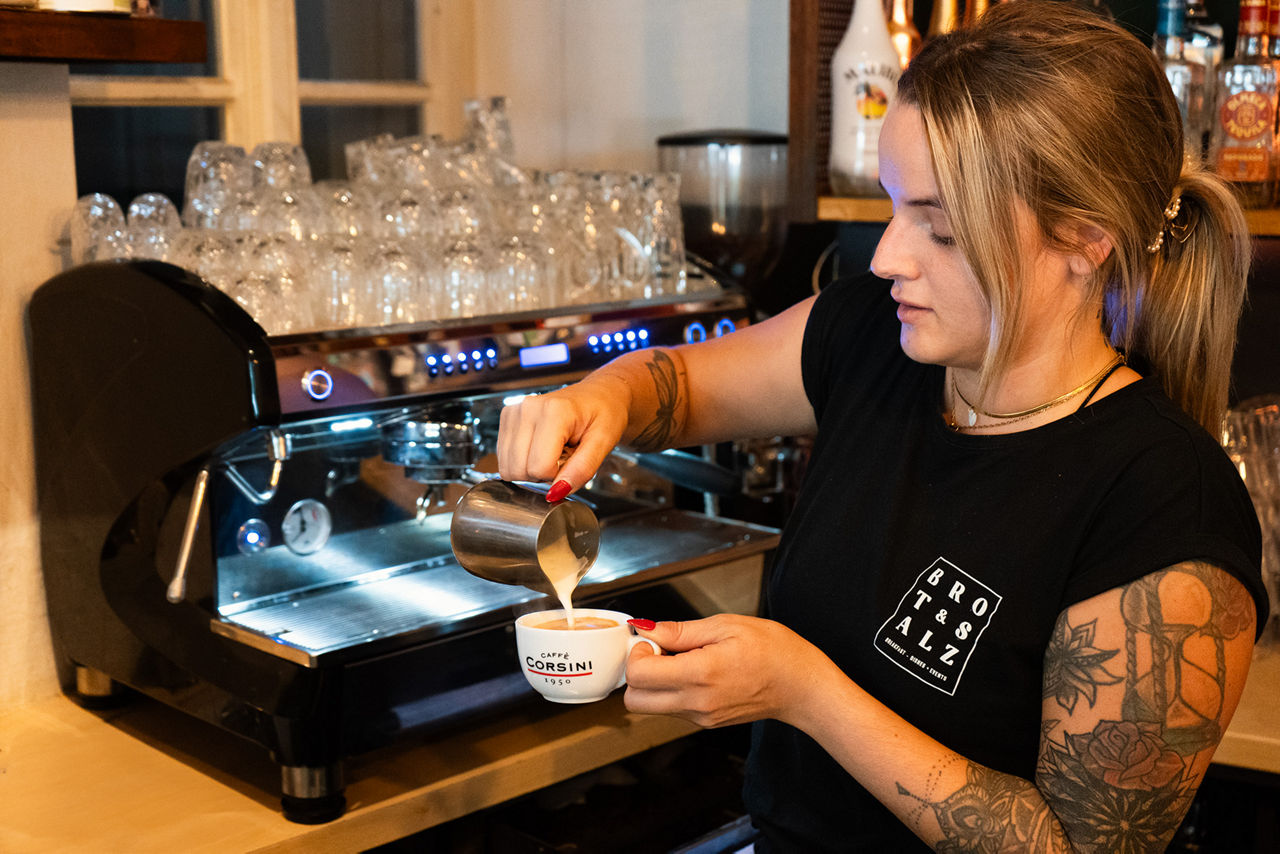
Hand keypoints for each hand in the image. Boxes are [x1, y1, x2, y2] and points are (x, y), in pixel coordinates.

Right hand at [496, 373, 630, 493]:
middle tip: (564, 456)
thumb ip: (582, 469)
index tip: (572, 460)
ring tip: (553, 451)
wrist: (600, 393)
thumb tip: (556, 493)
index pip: (539, 467)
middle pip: (520, 470)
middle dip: (543, 474)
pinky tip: (540, 447)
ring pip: (508, 467)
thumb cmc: (605, 413)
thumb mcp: (604, 442)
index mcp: (554, 412)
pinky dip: (522, 460)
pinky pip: (504, 458)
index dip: (557, 475)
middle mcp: (528, 409)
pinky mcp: (507, 417)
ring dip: (531, 468)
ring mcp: (514, 411)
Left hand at [623, 614, 835, 728]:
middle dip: (637, 672)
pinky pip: (671, 710)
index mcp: (700, 674)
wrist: (803, 687)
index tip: (653, 639)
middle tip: (660, 651)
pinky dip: (671, 691)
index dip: (638, 653)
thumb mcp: (727, 626)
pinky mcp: (706, 724)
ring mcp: (701, 718)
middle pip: (634, 701)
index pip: (638, 676)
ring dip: (654, 683)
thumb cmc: (774, 651)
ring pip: (650, 708)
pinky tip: (695, 672)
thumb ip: (681, 631)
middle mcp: (696, 703)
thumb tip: (647, 629)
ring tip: (683, 660)